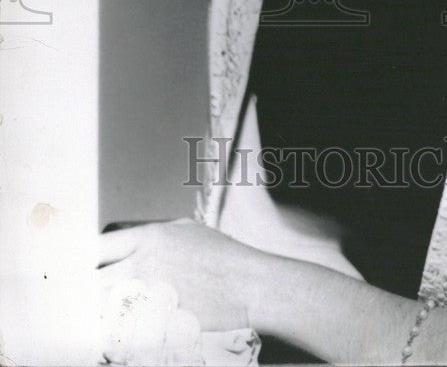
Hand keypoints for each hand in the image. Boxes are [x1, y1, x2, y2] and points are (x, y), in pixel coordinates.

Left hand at [98, 219, 261, 332]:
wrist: (249, 286)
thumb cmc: (224, 257)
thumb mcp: (188, 232)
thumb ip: (155, 236)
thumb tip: (129, 245)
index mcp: (150, 237)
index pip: (98, 245)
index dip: (84, 258)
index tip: (79, 267)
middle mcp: (143, 263)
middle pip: (93, 280)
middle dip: (85, 290)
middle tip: (82, 298)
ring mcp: (148, 294)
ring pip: (102, 308)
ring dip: (97, 313)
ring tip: (98, 316)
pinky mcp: (155, 322)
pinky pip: (120, 332)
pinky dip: (113, 334)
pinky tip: (115, 334)